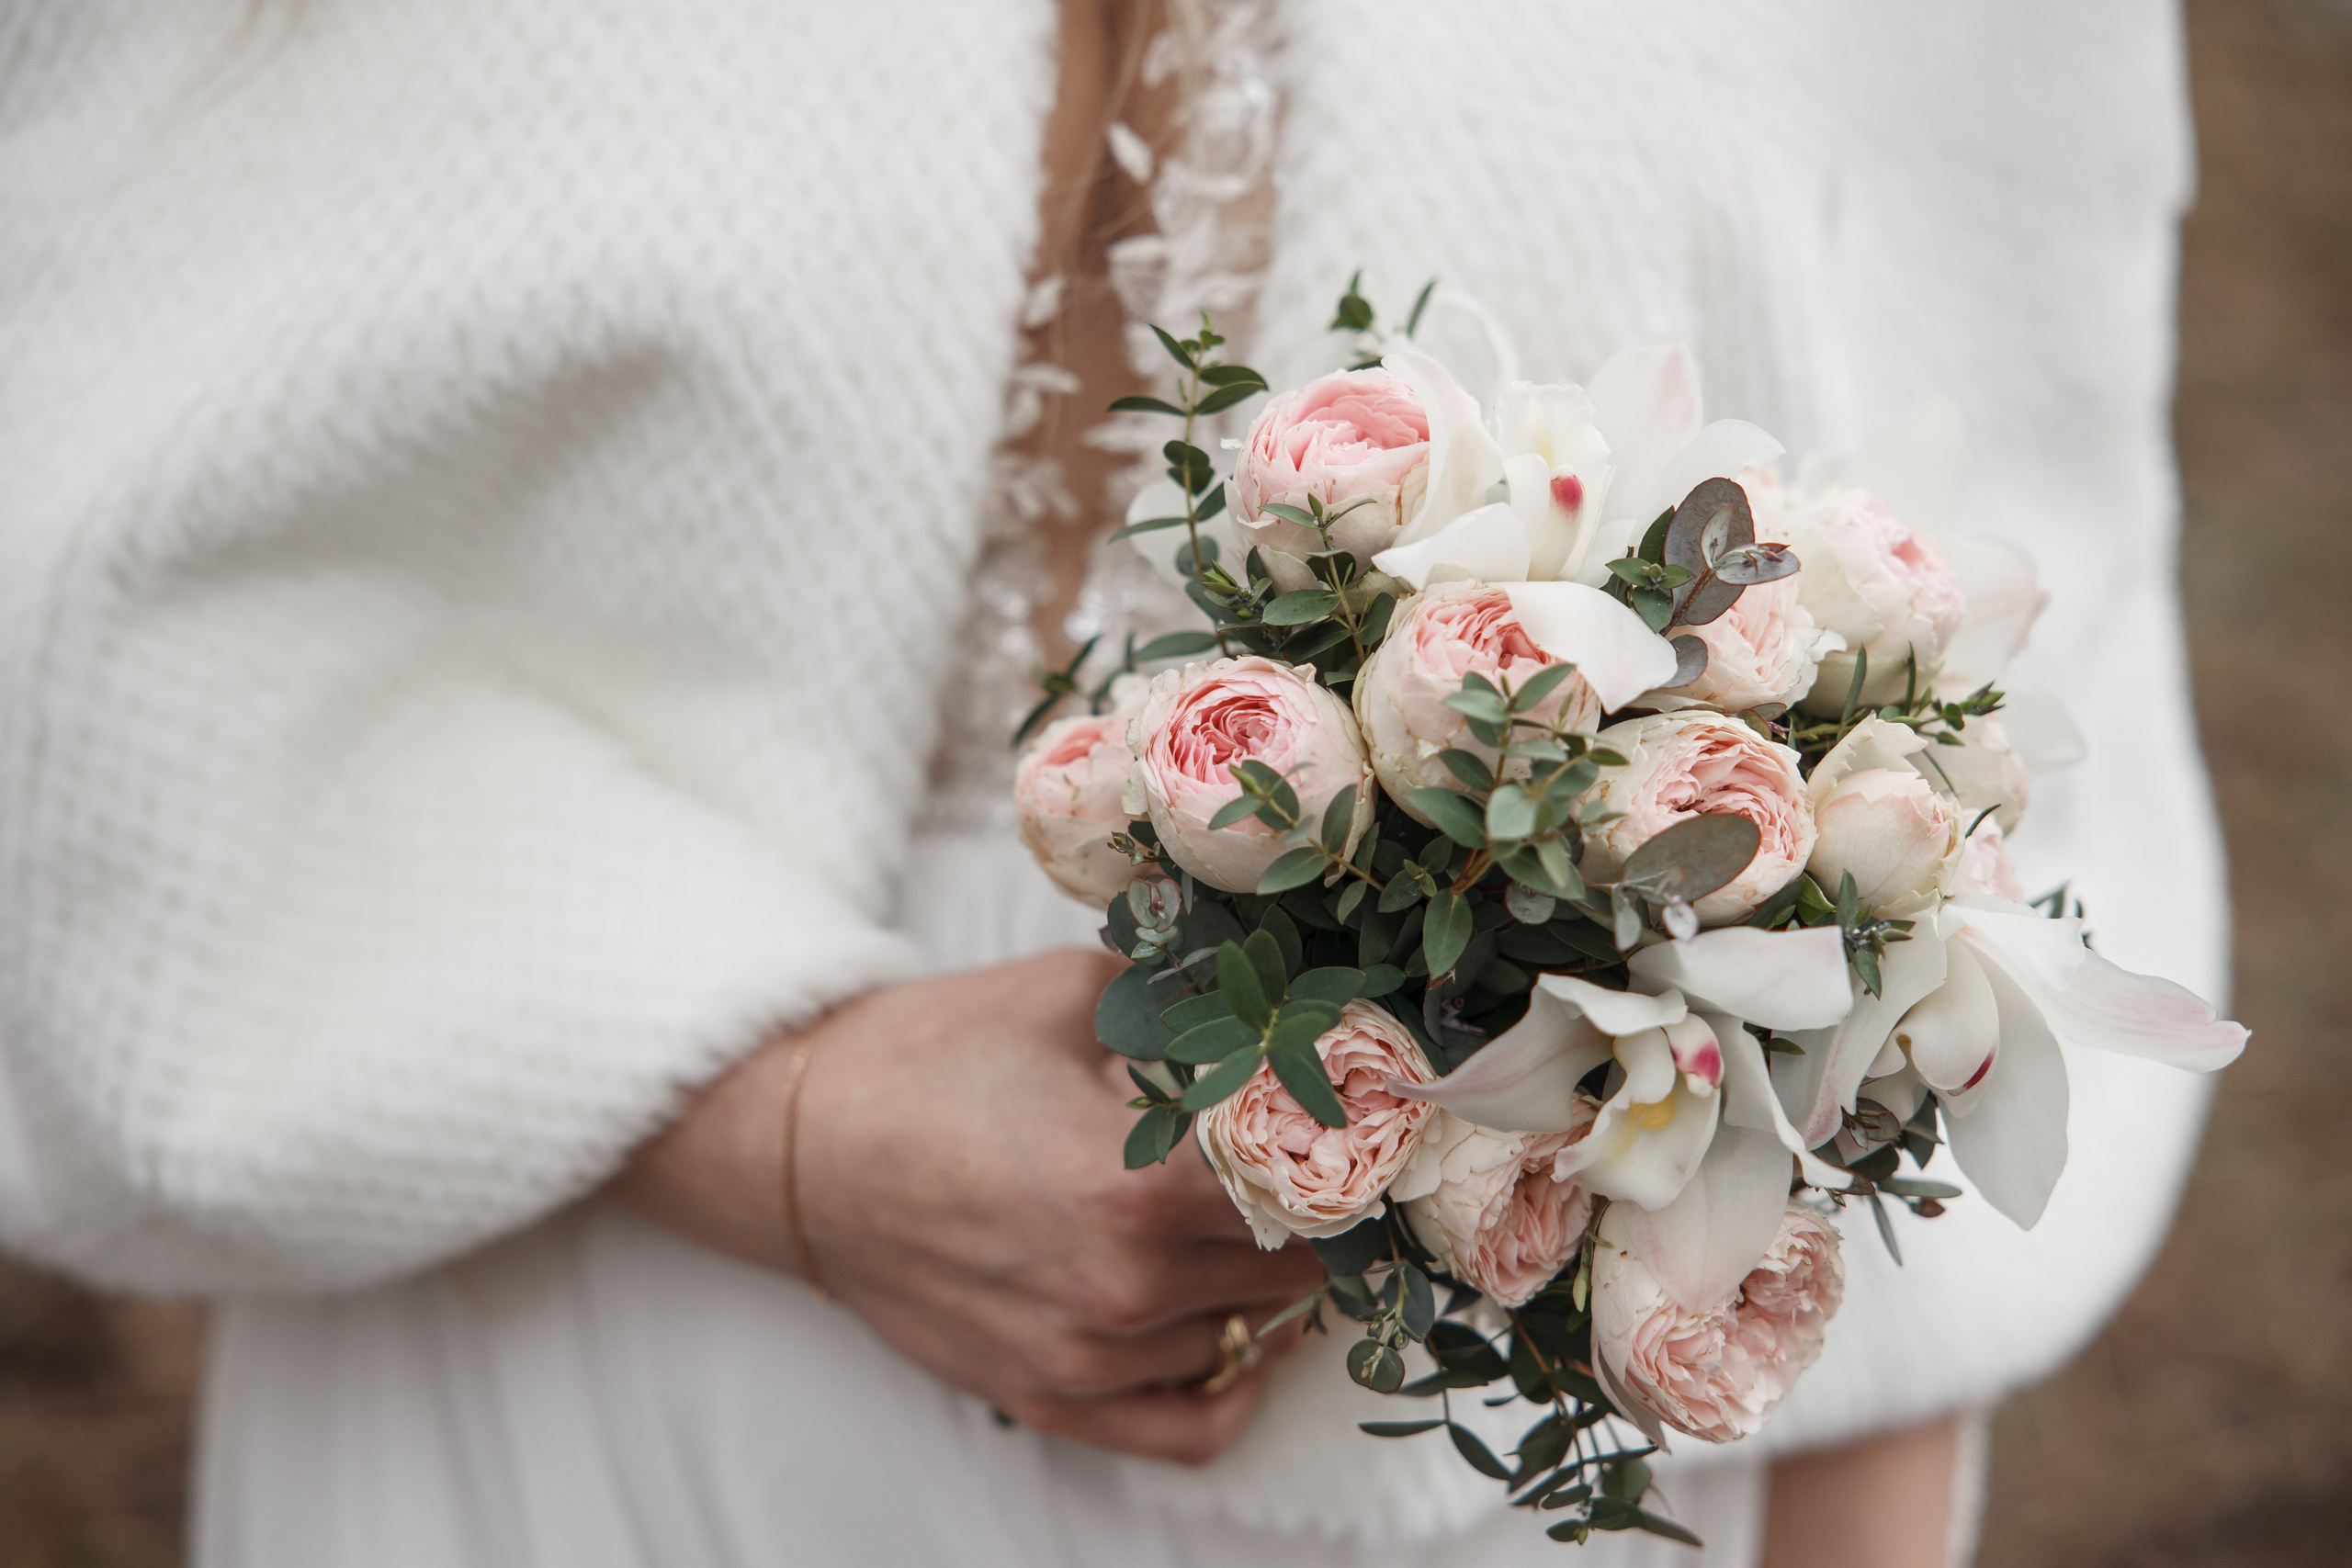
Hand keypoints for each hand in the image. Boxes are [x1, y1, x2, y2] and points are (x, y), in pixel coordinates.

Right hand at [611, 948, 1327, 1464]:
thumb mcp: (1079, 993)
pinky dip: (1235, 1380)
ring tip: (1258, 1209)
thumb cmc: (933, 1054)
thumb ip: (1200, 1014)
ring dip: (1271, 1277)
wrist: (795, 1140)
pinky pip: (1191, 1425)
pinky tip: (1242, 1324)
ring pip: (1252, 1332)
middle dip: (1322, 1207)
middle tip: (1328, 1155)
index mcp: (1140, 1184)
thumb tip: (1306, 1017)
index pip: (1319, 1190)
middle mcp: (1125, 1289)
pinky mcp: (1048, 1395)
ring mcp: (1087, 1357)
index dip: (1357, 1147)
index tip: (1373, 1114)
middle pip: (1301, 1266)